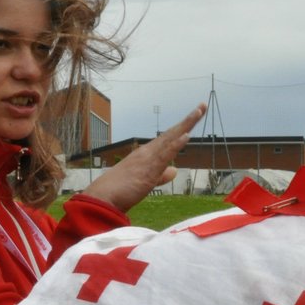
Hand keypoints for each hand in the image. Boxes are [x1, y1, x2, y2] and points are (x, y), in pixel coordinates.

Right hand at [81, 103, 206, 212]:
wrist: (102, 198)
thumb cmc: (119, 191)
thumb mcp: (145, 182)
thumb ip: (160, 176)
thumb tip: (174, 170)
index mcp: (147, 154)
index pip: (168, 138)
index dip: (182, 128)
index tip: (195, 116)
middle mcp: (148, 152)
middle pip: (172, 133)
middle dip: (188, 120)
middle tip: (202, 106)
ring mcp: (148, 159)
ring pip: (170, 138)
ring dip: (186, 125)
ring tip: (198, 111)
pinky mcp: (149, 170)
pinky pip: (165, 155)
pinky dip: (176, 145)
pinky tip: (187, 135)